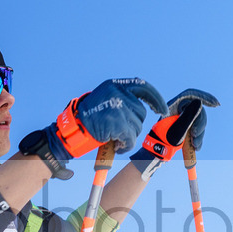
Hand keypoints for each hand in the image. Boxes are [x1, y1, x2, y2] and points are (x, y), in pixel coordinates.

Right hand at [19, 78, 166, 178]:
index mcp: (115, 85)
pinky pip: (131, 138)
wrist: (71, 129)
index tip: (161, 110)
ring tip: (114, 137)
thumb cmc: (88, 117)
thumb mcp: (104, 98)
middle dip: (134, 124)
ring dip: (129, 135)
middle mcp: (118, 94)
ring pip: (137, 126)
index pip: (143, 87)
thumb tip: (145, 105)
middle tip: (119, 131)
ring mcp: (118, 108)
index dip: (155, 99)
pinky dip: (126, 145)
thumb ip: (122, 98)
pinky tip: (116, 146)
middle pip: (140, 112)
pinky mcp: (118, 124)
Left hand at [130, 88, 218, 180]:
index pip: (191, 94)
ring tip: (195, 145)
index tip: (215, 105)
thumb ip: (188, 116)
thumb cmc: (163, 140)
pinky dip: (198, 138)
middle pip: (198, 111)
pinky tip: (196, 147)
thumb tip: (199, 102)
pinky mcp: (186, 128)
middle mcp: (179, 110)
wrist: (157, 153)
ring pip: (199, 121)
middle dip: (201, 124)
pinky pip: (197, 129)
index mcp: (174, 105)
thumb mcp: (177, 129)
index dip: (204, 97)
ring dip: (200, 134)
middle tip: (195, 135)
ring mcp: (183, 119)